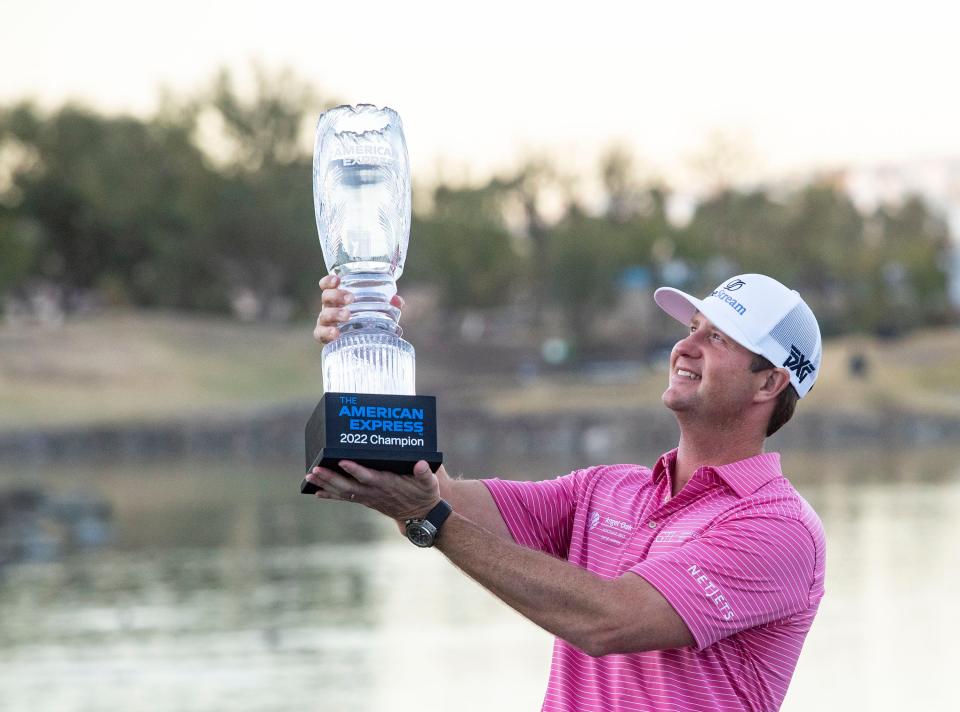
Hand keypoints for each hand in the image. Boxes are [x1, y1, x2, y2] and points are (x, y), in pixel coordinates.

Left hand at [304, 459, 440, 521]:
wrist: (421, 517)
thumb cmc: (425, 495)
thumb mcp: (429, 483)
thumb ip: (425, 474)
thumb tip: (421, 464)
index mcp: (387, 485)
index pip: (368, 477)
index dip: (356, 470)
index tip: (343, 461)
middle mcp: (374, 492)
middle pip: (348, 485)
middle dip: (330, 477)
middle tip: (315, 469)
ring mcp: (368, 498)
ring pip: (343, 491)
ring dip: (325, 483)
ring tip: (309, 476)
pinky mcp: (366, 500)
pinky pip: (344, 497)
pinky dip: (330, 494)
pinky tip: (317, 490)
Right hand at [313, 274, 404, 344]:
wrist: (361, 349)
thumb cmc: (366, 324)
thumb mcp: (377, 313)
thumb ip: (388, 305)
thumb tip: (398, 301)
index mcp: (338, 299)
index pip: (328, 286)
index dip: (329, 281)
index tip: (338, 279)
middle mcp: (329, 308)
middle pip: (326, 297)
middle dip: (337, 295)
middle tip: (351, 298)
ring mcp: (326, 323)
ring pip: (324, 314)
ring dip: (335, 313)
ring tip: (347, 315)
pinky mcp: (325, 338)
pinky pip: (320, 334)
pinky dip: (327, 332)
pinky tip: (336, 333)